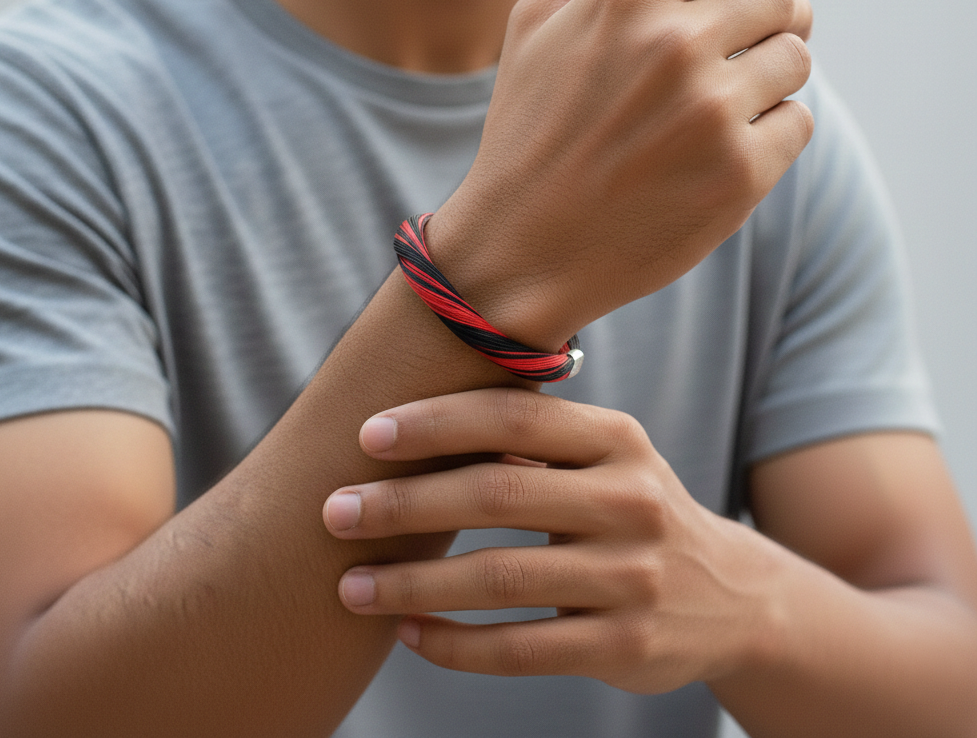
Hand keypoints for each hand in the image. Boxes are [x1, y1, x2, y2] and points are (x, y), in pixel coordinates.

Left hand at [322, 389, 781, 693]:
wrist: (729, 596)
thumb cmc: (631, 508)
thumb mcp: (606, 458)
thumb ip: (533, 439)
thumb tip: (414, 419)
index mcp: (617, 439)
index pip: (514, 417)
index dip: (436, 422)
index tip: (368, 435)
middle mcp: (629, 500)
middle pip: (496, 494)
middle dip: (404, 504)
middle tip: (335, 511)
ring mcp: (631, 576)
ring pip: (499, 578)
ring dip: (413, 582)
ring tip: (350, 585)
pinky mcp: (624, 646)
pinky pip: (520, 648)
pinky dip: (454, 643)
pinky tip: (408, 632)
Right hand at [427, 0, 827, 348]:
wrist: (523, 248)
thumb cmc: (527, 132)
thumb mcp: (533, 28)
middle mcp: (676, 45)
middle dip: (773, 14)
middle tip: (744, 43)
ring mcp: (712, 112)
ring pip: (796, 61)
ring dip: (770, 75)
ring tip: (714, 109)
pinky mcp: (739, 174)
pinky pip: (797, 123)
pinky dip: (771, 131)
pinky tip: (716, 153)